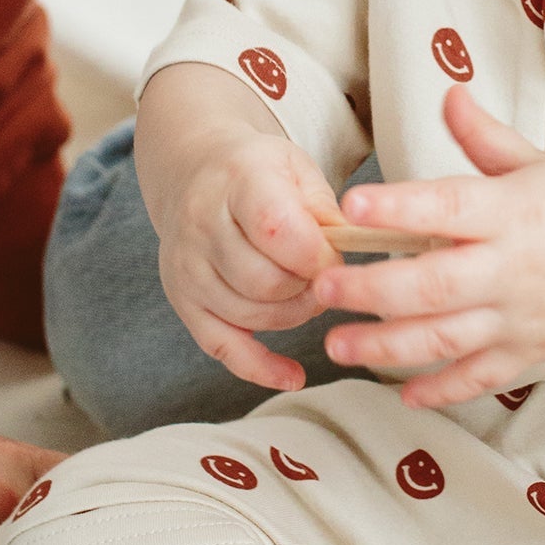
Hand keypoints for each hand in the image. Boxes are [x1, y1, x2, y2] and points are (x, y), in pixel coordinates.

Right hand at [136, 63, 341, 392]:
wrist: (196, 173)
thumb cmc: (258, 173)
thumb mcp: (298, 170)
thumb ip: (328, 213)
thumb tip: (361, 253)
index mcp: (237, 181)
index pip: (277, 228)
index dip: (317, 256)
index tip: (337, 258)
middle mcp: (202, 224)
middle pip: (264, 281)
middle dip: (309, 289)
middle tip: (325, 279)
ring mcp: (186, 266)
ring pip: (249, 315)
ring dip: (292, 315)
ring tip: (306, 294)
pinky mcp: (183, 301)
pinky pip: (221, 347)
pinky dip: (260, 367)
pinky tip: (292, 374)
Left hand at [315, 86, 544, 406]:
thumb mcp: (540, 160)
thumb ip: (484, 137)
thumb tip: (448, 91)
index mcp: (511, 211)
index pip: (447, 206)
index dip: (397, 206)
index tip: (350, 206)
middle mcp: (511, 267)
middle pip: (432, 285)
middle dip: (370, 291)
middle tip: (320, 288)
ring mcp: (520, 315)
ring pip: (445, 339)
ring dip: (387, 347)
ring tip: (338, 345)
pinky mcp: (531, 350)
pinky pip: (479, 376)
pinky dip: (441, 389)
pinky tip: (403, 393)